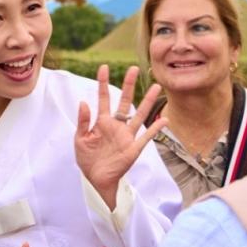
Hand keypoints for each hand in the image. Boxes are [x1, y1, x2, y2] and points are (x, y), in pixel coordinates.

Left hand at [74, 65, 165, 209]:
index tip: (104, 67)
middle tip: (134, 68)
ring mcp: (127, 136)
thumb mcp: (80, 139)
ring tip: (156, 87)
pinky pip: (147, 137)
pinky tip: (165, 120)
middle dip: (129, 85)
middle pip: (125, 101)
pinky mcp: (133, 148)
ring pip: (139, 115)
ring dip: (148, 102)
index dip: (103, 83)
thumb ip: (83, 121)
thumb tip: (83, 102)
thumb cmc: (87, 159)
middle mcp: (117, 125)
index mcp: (102, 122)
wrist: (95, 179)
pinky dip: (156, 129)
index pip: (104, 98)